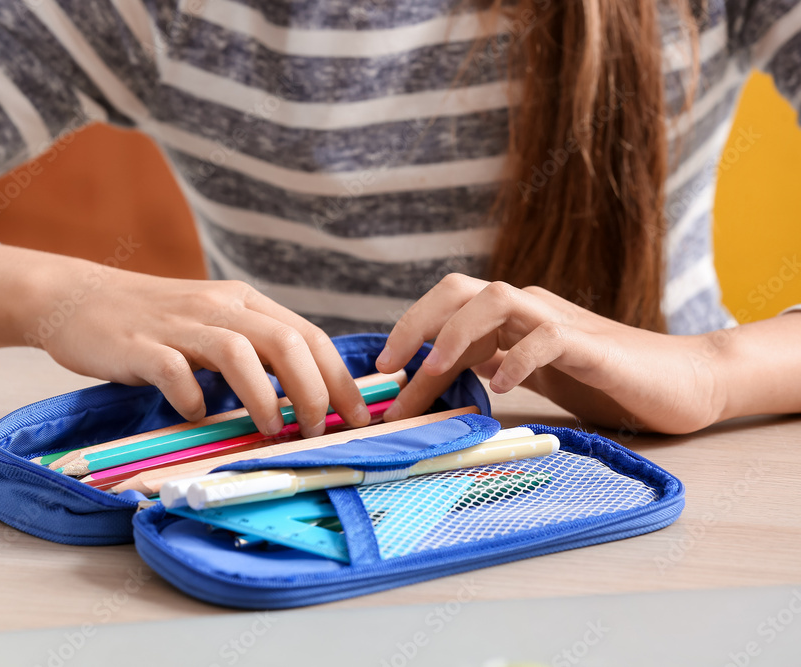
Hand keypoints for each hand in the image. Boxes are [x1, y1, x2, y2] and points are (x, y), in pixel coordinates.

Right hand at [0, 245, 369, 436]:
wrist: (76, 298)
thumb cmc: (153, 321)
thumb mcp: (211, 322)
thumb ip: (254, 348)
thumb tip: (308, 396)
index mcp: (242, 302)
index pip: (308, 336)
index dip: (340, 379)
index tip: (358, 418)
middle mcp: (218, 306)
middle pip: (284, 342)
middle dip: (312, 391)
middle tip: (316, 431)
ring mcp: (178, 325)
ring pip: (238, 352)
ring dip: (264, 397)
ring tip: (271, 430)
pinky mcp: (139, 346)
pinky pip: (175, 372)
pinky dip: (194, 399)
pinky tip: (198, 417)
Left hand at [375, 274, 729, 433]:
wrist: (680, 382)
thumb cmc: (603, 380)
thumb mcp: (532, 375)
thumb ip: (492, 366)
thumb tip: (443, 373)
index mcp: (511, 318)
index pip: (448, 303)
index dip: (409, 328)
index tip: (383, 371)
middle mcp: (529, 309)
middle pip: (460, 290)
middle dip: (417, 325)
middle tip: (392, 370)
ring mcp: (560, 322)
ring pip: (496, 301)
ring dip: (457, 336)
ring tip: (436, 372)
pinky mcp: (592, 345)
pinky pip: (548, 337)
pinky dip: (519, 357)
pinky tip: (503, 386)